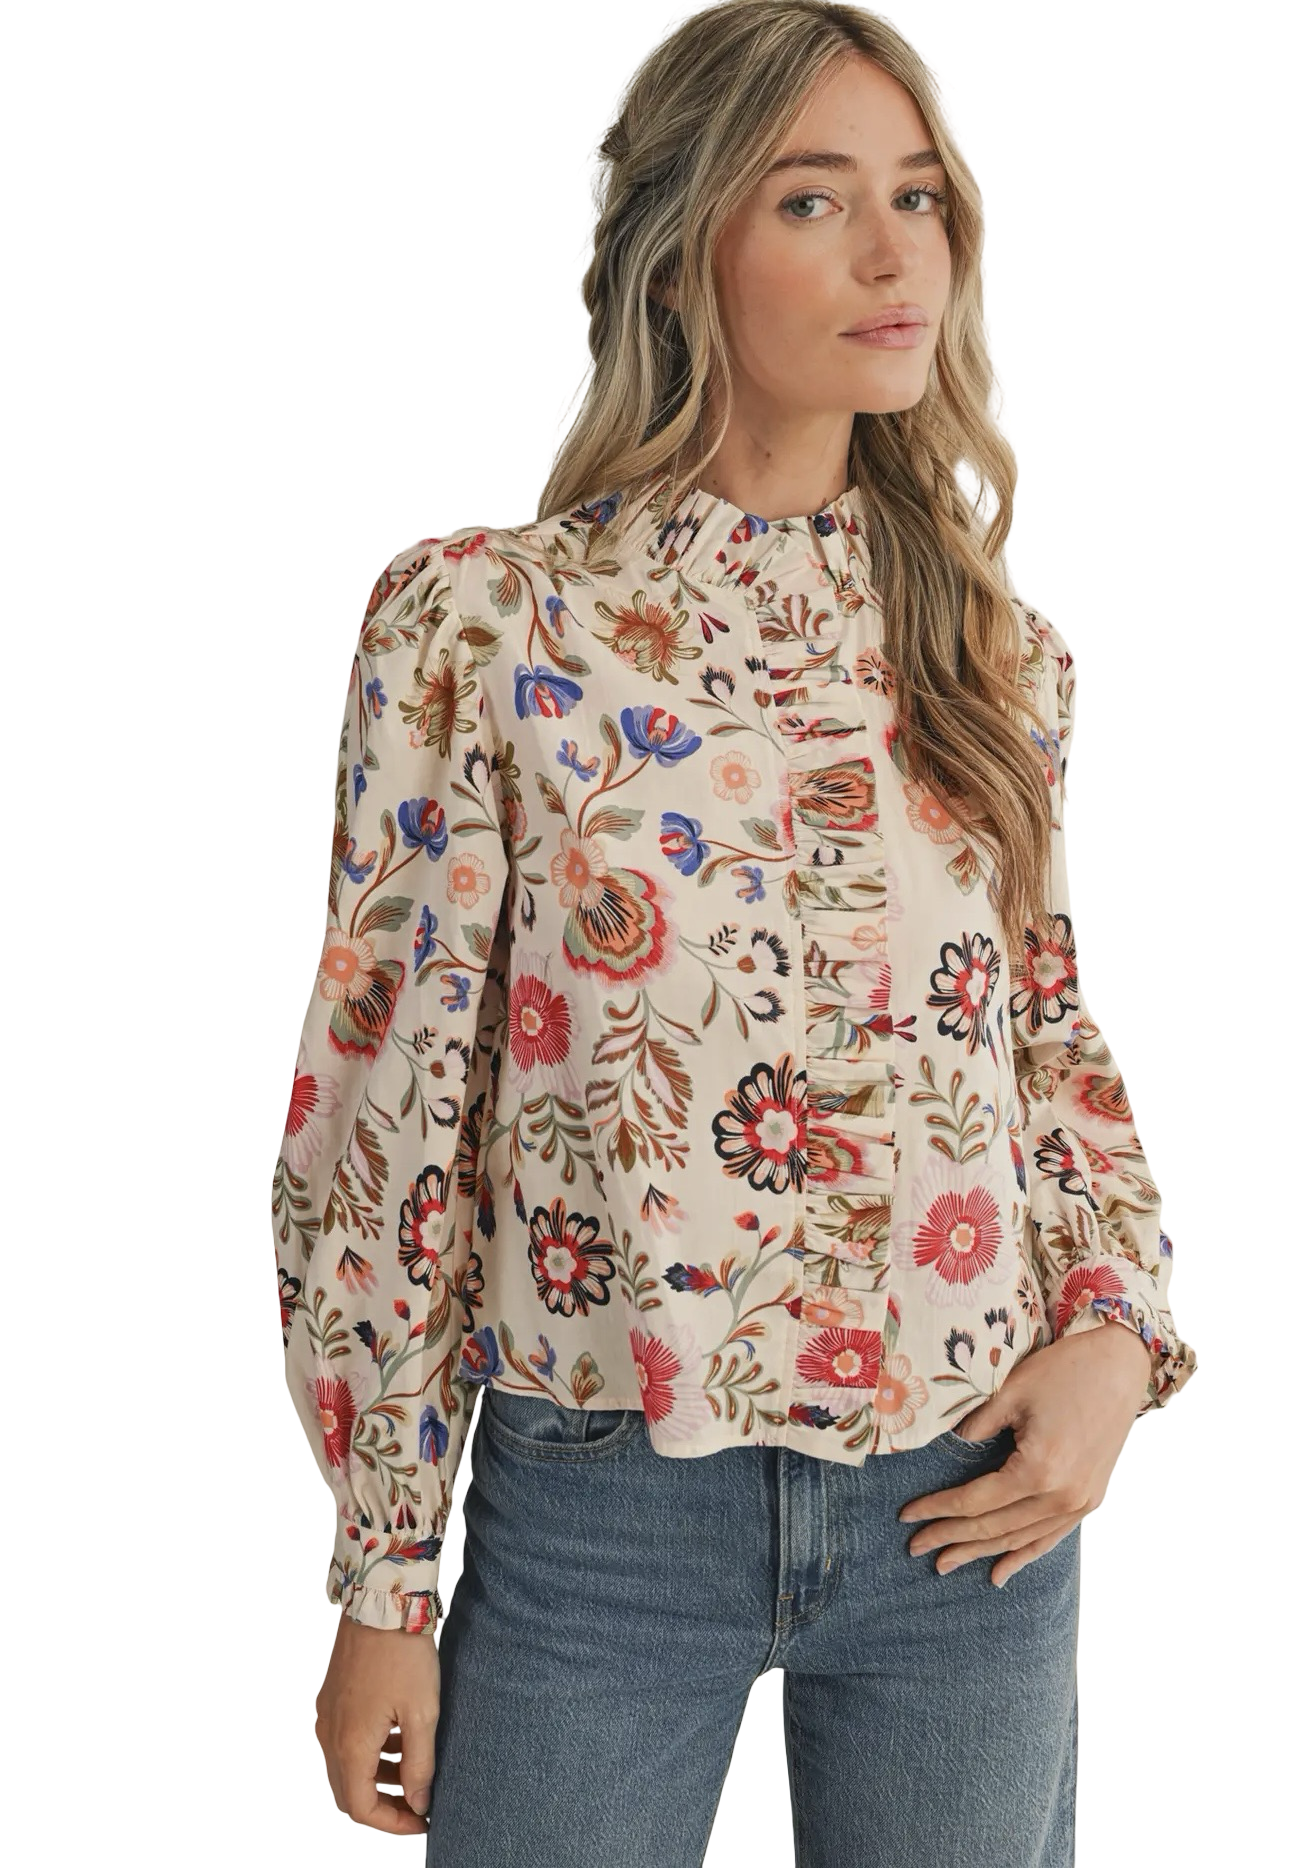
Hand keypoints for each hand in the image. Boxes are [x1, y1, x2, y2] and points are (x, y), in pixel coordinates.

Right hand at [315, 1609, 440, 1831]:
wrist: (380, 1600)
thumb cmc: (403, 1654)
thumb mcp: (422, 1714)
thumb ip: (420, 1765)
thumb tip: (419, 1804)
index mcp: (349, 1745)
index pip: (363, 1809)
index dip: (393, 1824)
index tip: (423, 1821)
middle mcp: (330, 1733)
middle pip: (350, 1792)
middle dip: (384, 1805)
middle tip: (418, 1805)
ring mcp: (328, 1713)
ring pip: (346, 1766)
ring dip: (377, 1777)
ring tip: (413, 1771)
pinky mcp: (333, 1695)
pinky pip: (345, 1739)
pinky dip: (369, 1751)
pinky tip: (398, 1738)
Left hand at [896, 1319, 1151, 1585]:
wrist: (1122, 1366)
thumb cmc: (1064, 1370)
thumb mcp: (1011, 1391)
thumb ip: (975, 1426)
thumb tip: (947, 1448)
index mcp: (1038, 1470)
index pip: (974, 1501)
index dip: (937, 1510)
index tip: (907, 1516)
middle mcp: (1061, 1496)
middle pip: (994, 1527)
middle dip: (951, 1539)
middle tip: (916, 1547)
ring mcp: (1079, 1502)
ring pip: (1019, 1538)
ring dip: (981, 1552)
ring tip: (945, 1563)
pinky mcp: (1090, 1499)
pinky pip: (1049, 1537)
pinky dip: (1022, 1555)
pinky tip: (999, 1574)